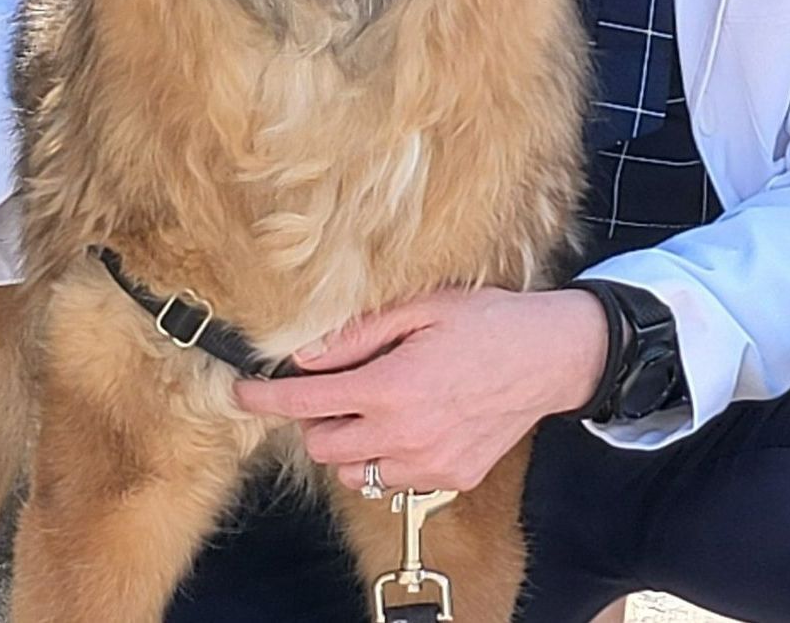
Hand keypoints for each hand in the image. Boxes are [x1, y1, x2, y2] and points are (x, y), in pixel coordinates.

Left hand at [233, 286, 609, 492]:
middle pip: (322, 444)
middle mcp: (405, 435)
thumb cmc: (485, 322)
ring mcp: (429, 464)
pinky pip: (394, 481)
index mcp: (392, 386)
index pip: (305, 402)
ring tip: (370, 404)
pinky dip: (385, 458)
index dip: (264, 399)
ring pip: (354, 471)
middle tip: (330, 385)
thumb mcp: (420, 308)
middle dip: (313, 417)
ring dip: (347, 442)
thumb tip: (303, 353)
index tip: (241, 391)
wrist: (548, 357)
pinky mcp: (450, 479)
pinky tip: (405, 422)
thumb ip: (358, 334)